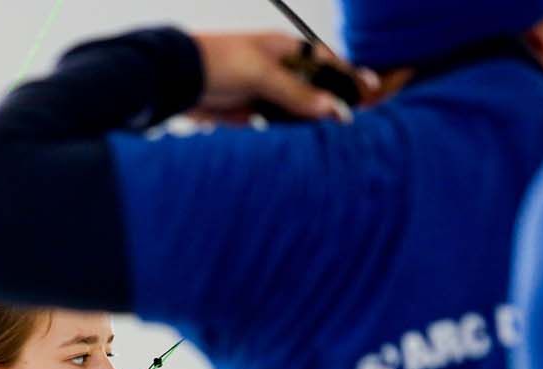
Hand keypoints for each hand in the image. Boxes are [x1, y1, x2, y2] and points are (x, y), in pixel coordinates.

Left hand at [189, 32, 375, 122]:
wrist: (171, 80)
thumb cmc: (216, 62)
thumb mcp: (261, 74)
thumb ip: (295, 92)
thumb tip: (329, 107)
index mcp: (284, 50)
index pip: (326, 63)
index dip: (348, 77)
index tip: (371, 90)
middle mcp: (276, 70)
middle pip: (313, 90)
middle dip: (330, 106)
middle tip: (351, 124)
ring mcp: (262, 92)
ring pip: (295, 112)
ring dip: (307, 124)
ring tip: (330, 140)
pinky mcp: (247, 113)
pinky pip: (273, 126)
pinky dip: (284, 135)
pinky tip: (297, 145)